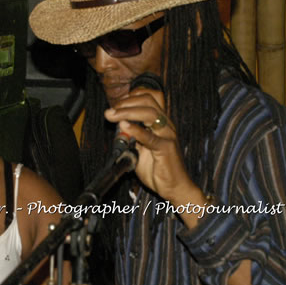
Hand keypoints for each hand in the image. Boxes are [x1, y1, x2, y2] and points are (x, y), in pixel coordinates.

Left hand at [104, 86, 203, 207]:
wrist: (175, 187)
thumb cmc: (158, 168)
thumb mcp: (140, 149)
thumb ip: (132, 137)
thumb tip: (118, 128)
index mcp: (160, 122)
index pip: (148, 99)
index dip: (130, 98)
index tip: (115, 105)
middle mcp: (166, 125)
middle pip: (148, 101)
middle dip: (126, 103)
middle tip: (110, 111)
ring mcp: (167, 135)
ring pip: (150, 114)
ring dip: (128, 112)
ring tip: (113, 115)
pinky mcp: (166, 148)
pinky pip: (151, 137)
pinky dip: (136, 130)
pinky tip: (124, 126)